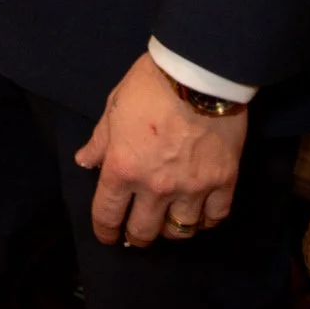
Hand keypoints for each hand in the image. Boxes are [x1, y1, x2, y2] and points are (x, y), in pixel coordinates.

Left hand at [75, 53, 245, 247]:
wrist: (199, 72)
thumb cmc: (150, 85)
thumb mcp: (114, 107)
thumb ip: (100, 141)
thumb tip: (85, 162)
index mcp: (123, 168)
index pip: (107, 214)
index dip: (104, 230)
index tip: (107, 235)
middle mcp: (156, 187)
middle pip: (144, 231)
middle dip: (137, 236)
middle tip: (138, 232)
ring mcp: (192, 187)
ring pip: (181, 231)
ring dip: (171, 231)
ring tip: (169, 223)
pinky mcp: (224, 181)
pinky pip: (215, 217)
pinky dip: (206, 220)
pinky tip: (201, 214)